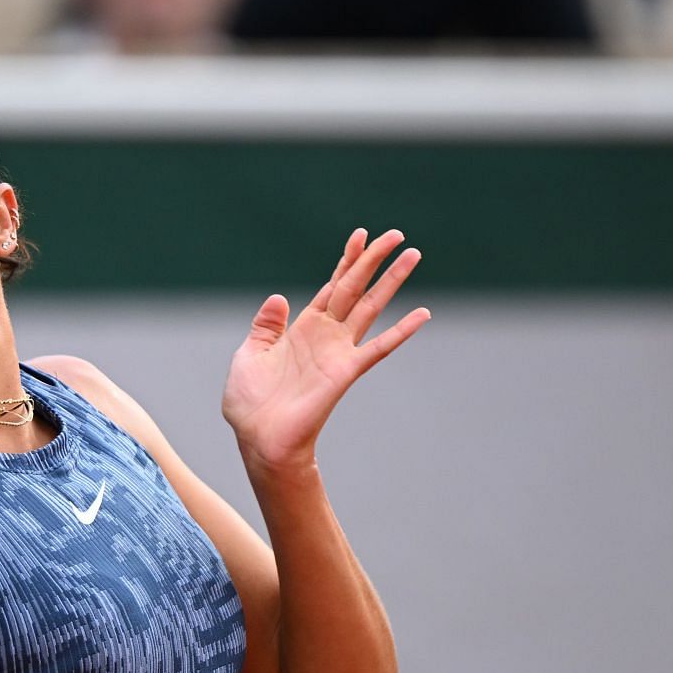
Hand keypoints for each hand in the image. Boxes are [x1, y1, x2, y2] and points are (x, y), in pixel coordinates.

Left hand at [221, 228, 427, 472]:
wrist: (258, 438)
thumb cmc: (250, 403)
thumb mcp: (250, 354)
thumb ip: (265, 326)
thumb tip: (278, 297)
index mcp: (302, 329)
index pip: (331, 287)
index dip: (346, 262)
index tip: (361, 235)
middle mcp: (325, 336)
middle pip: (355, 288)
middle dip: (374, 260)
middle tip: (396, 234)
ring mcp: (338, 352)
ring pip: (370, 307)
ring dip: (392, 281)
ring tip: (413, 254)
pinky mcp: (345, 372)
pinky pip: (378, 348)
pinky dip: (400, 331)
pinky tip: (422, 314)